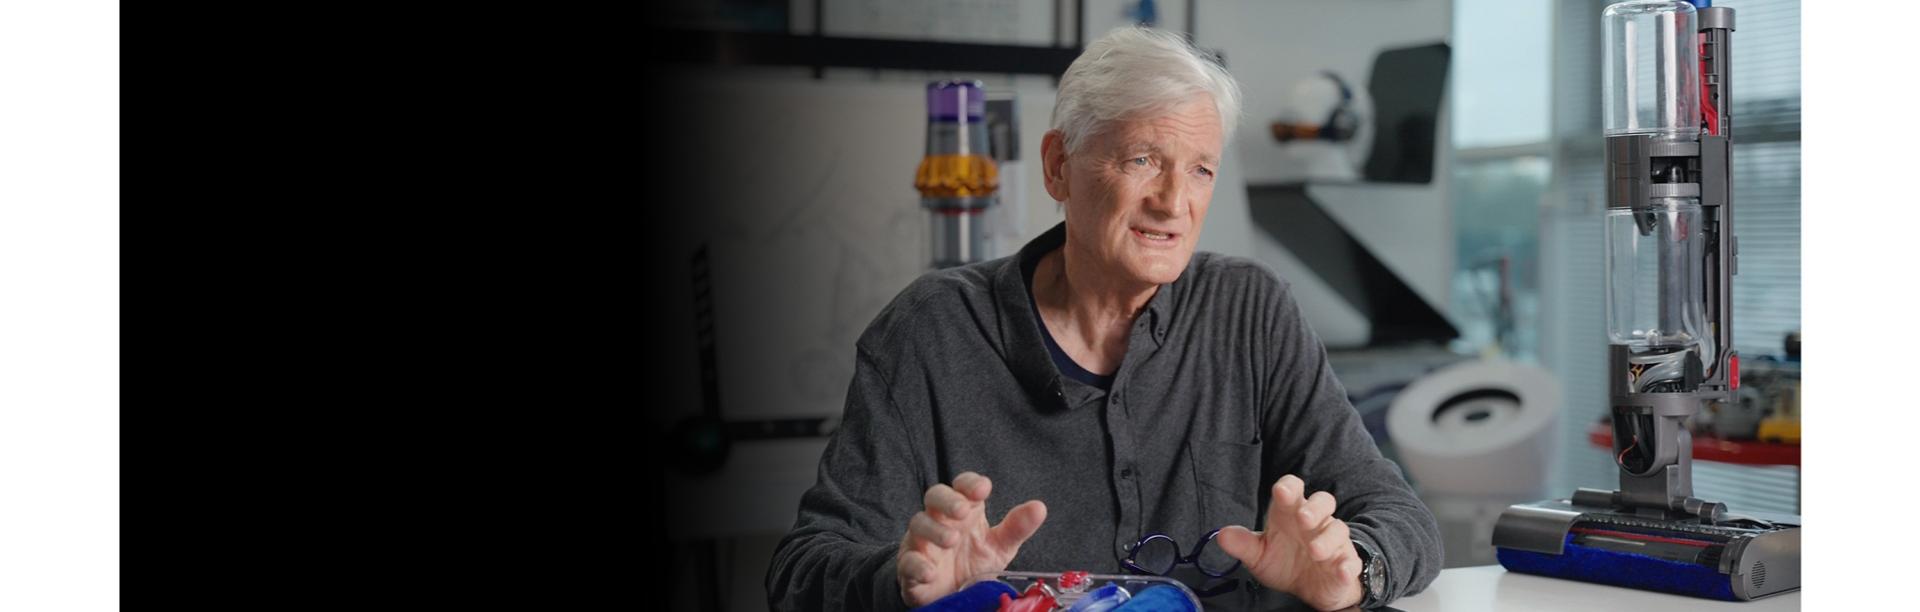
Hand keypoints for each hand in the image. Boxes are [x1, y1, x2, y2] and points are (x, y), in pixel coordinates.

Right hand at [897, 472, 1048, 606]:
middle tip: (962, 511)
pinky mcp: (910, 567)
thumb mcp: (999, 546)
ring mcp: (922, 542)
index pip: (962, 486)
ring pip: (918, 524)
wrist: (951, 596)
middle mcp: (940, 520)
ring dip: (934, 530)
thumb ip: (1016, 528)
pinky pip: (907, 561)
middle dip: (947, 500)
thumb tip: (1039, 507)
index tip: (983, 488)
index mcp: (964, 511)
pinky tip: (930, 572)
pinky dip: (917, 565)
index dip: (970, 483)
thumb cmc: (973, 563)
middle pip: (935, 496)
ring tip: (951, 541)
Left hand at [1215, 475, 1365, 610]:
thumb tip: (1222, 535)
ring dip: (1327, 539)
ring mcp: (1333, 542)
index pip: (1293, 490)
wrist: (1311, 589)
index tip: (1282, 491)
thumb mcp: (1260, 555)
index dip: (1289, 487)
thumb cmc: (1286, 562)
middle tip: (1302, 518)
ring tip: (1314, 550)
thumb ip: (1243, 544)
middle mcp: (1315, 523)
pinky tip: (1342, 569)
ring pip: (1338, 530)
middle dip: (1314, 508)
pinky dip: (1347, 564)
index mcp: (1291, 514)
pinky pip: (1351, 561)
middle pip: (1322, 502)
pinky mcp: (1345, 563)